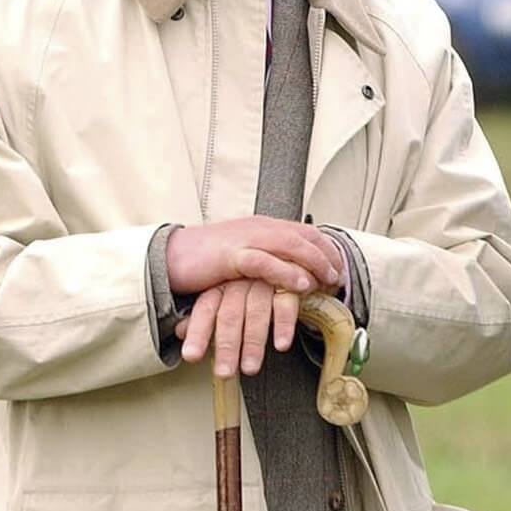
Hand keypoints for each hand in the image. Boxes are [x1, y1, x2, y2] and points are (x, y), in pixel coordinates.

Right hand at [167, 216, 342, 297]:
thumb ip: (266, 257)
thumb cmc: (206, 260)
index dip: (327, 248)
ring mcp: (245, 239)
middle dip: (327, 256)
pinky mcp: (231, 256)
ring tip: (327, 281)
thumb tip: (292, 272)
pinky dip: (286, 272)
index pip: (305, 230)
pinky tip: (302, 284)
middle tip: (339, 278)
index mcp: (262, 226)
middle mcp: (258, 228)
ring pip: (290, 245)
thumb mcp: (243, 254)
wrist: (171, 256)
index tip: (339, 268)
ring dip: (314, 264)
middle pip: (303, 236)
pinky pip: (266, 262)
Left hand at [175, 279, 302, 377]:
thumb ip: (206, 314)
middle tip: (224, 372)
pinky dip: (283, 325)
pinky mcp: (290, 284)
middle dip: (227, 345)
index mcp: (222, 285)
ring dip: (253, 342)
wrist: (286, 254)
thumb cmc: (252, 279)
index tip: (191, 356)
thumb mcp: (226, 292)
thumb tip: (179, 331)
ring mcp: (265, 282)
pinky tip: (280, 345)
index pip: (206, 309)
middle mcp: (240, 282)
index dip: (197, 332)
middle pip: (230, 314)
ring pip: (256, 312)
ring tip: (250, 368)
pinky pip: (285, 304)